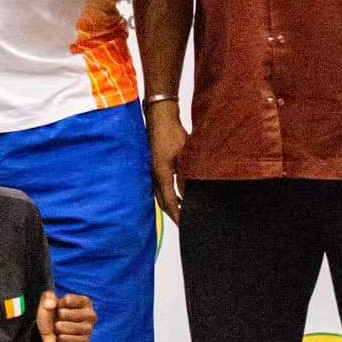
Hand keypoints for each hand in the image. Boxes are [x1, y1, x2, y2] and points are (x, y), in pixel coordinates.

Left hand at [37, 290, 94, 341]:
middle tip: (57, 318)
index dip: (62, 303)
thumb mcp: (46, 305)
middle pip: (81, 314)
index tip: (57, 307)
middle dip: (63, 315)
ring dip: (63, 328)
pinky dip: (66, 339)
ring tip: (57, 328)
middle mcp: (90, 315)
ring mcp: (88, 329)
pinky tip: (59, 337)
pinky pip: (78, 341)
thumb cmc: (50, 317)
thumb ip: (47, 299)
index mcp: (83, 302)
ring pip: (81, 328)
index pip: (75, 300)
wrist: (47, 337)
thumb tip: (52, 303)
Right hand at [147, 101, 187, 223]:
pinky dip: (169, 194)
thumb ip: (187, 175)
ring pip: (160, 195)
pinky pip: (160, 186)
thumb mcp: (184, 155)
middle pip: (162, 202)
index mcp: (161, 174)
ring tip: (182, 212)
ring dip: (171, 204)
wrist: (159, 116)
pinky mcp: (153, 166)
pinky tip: (178, 194)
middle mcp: (153, 175)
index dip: (177, 215)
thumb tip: (190, 192)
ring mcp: (151, 171)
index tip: (184, 225)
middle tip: (183, 223)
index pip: (169, 201)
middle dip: (173, 214)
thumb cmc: (171, 132)